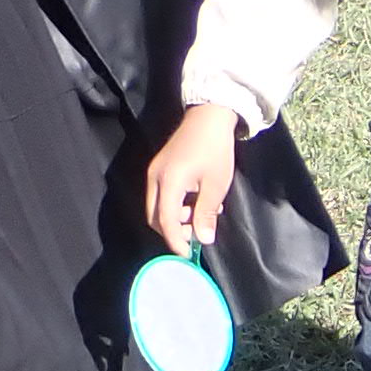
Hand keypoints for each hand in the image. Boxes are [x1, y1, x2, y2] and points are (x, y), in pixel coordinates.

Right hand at [146, 101, 239, 256]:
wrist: (208, 116)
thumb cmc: (215, 149)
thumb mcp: (216, 185)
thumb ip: (206, 213)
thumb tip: (203, 240)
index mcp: (169, 182)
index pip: (165, 221)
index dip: (175, 241)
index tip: (187, 254)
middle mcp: (155, 178)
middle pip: (155, 217)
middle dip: (173, 231)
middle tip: (197, 234)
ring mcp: (154, 172)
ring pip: (156, 207)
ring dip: (175, 218)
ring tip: (201, 214)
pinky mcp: (158, 168)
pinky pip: (160, 196)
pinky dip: (174, 206)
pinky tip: (195, 201)